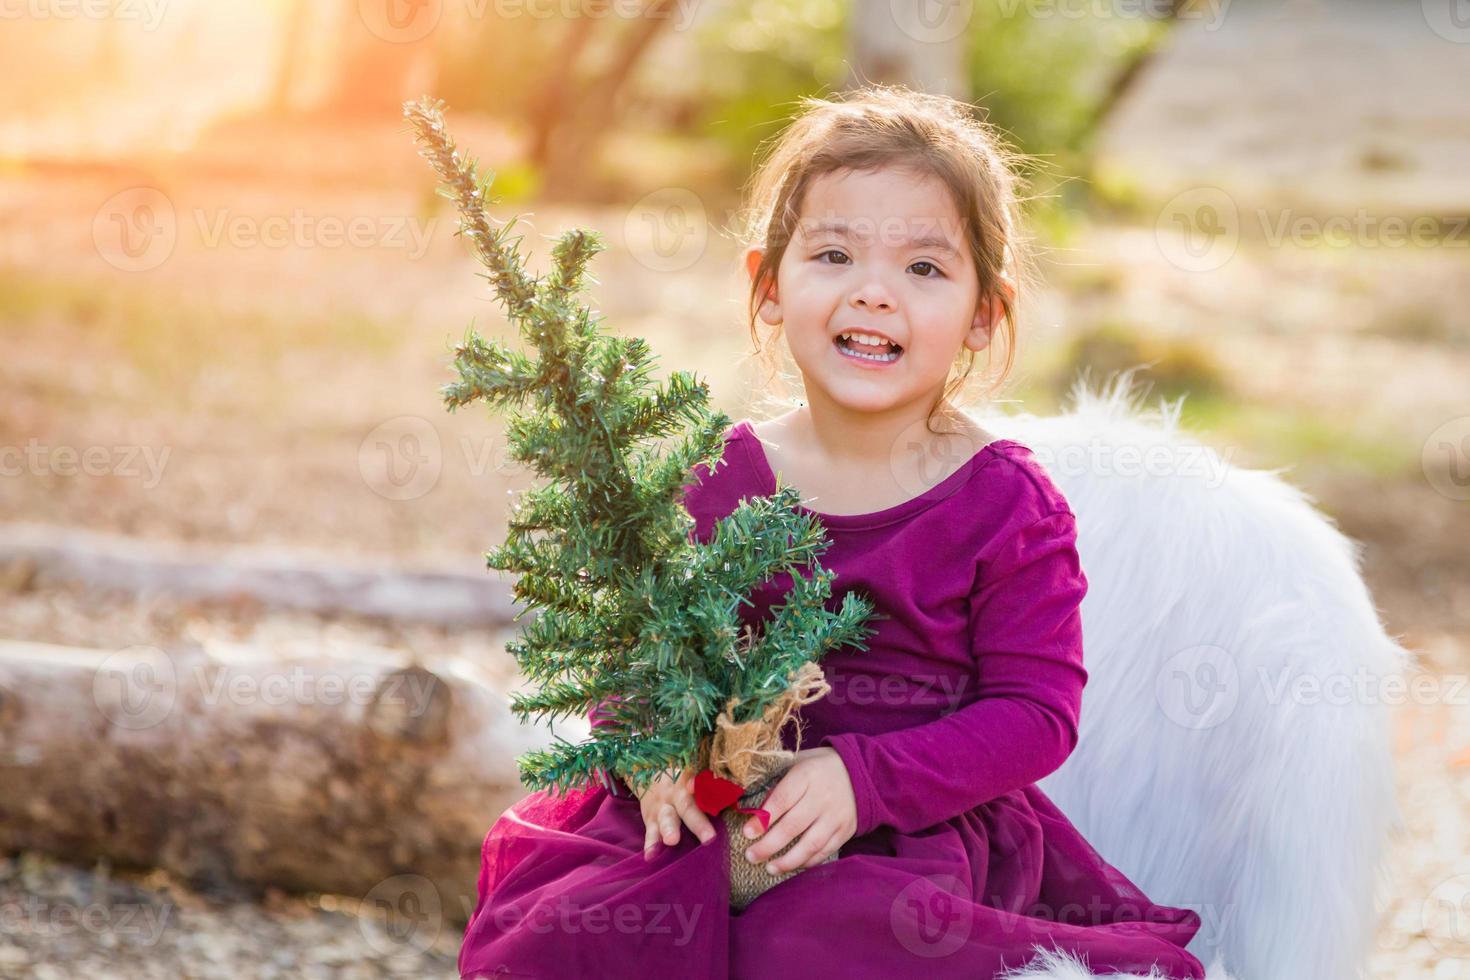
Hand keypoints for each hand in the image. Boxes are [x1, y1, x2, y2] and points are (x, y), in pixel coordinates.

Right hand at [634, 767, 716, 860]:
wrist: (647, 774)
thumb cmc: (682, 783)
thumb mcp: (693, 779)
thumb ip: (712, 790)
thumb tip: (738, 801)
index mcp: (692, 783)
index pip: (704, 786)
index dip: (711, 791)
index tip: (721, 796)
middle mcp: (676, 794)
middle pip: (688, 807)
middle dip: (698, 823)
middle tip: (709, 837)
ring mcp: (661, 806)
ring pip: (666, 818)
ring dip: (669, 829)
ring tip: (672, 840)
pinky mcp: (649, 819)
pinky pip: (650, 832)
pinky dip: (650, 845)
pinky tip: (650, 857)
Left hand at [740, 747, 855, 874]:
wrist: (861, 771)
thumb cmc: (819, 767)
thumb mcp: (798, 763)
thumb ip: (778, 782)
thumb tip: (753, 807)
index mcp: (807, 775)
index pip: (782, 799)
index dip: (763, 818)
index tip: (747, 832)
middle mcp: (823, 797)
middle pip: (793, 826)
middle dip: (769, 845)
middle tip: (750, 855)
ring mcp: (836, 816)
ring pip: (810, 844)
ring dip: (788, 860)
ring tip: (769, 868)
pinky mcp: (846, 830)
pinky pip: (825, 850)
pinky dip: (808, 862)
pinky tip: (792, 866)